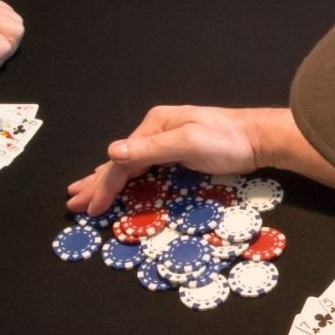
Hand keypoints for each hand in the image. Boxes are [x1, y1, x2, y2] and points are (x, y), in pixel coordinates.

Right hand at [66, 105, 284, 215]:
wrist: (260, 137)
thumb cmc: (228, 140)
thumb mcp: (189, 142)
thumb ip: (151, 148)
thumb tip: (112, 152)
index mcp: (154, 125)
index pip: (121, 161)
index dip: (103, 186)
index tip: (90, 209)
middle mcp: (156, 130)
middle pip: (120, 161)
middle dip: (96, 182)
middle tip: (73, 202)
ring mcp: (168, 140)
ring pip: (130, 164)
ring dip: (107, 180)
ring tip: (86, 192)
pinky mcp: (180, 151)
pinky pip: (145, 167)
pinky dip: (128, 177)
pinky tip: (122, 182)